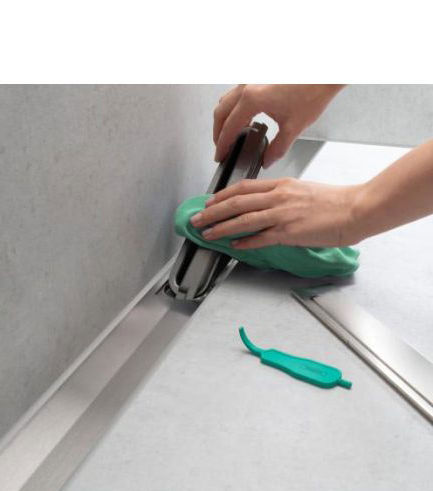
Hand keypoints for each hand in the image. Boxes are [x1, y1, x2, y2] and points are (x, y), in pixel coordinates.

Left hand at [190, 178, 362, 248]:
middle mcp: (278, 197)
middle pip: (236, 203)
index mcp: (281, 185)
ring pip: (243, 220)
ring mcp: (282, 214)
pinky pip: (261, 237)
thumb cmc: (333, 202)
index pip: (243, 188)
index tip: (208, 203)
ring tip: (207, 234)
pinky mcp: (289, 231)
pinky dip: (245, 242)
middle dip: (212, 213)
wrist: (354, 209)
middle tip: (197, 220)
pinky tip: (234, 245)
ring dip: (221, 228)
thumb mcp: (302, 191)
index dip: (221, 196)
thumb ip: (282, 197)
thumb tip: (265, 208)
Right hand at [213, 84, 344, 166]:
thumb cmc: (312, 91)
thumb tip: (267, 160)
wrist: (325, 71)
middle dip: (218, 133)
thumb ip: (277, 149)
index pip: (228, 127)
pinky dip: (234, 108)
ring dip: (225, 119)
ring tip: (232, 135)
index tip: (220, 156)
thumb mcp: (294, 128)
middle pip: (220, 112)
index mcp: (252, 100)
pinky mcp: (258, 77)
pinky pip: (236, 93)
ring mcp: (251, 79)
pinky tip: (246, 118)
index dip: (222, 145)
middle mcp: (247, 86)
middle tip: (222, 148)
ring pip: (226, 101)